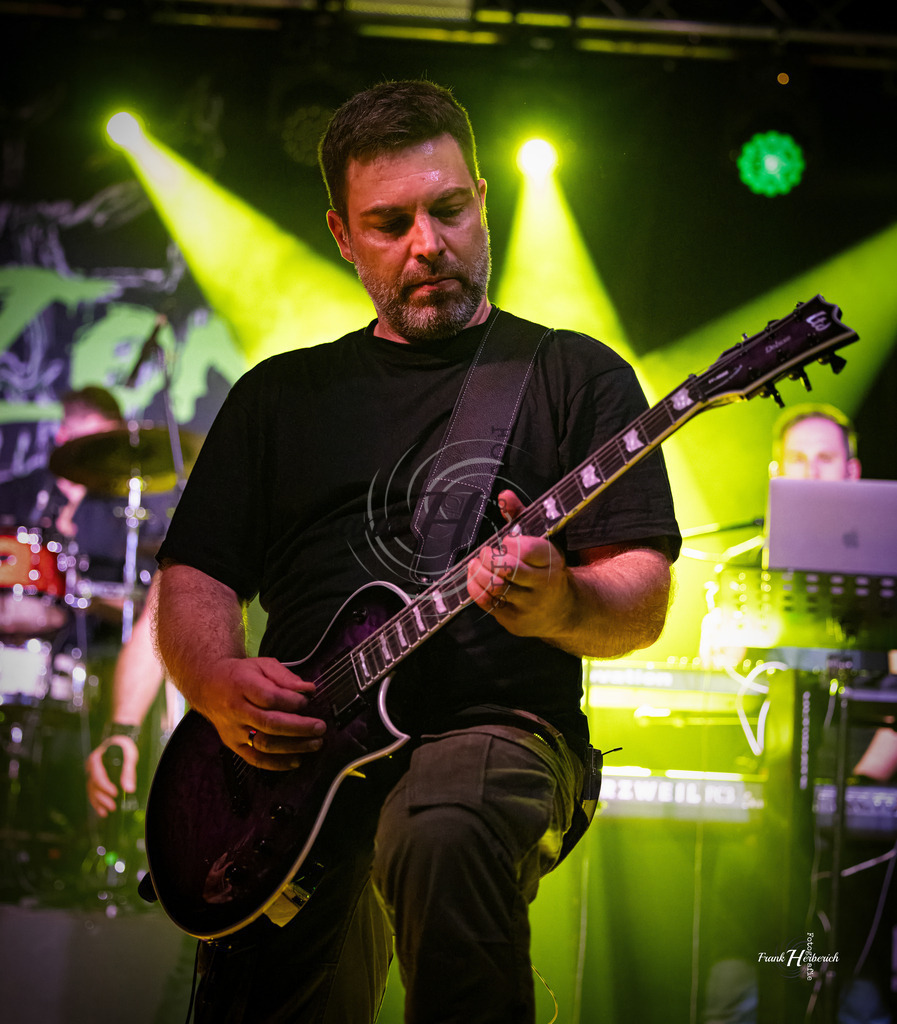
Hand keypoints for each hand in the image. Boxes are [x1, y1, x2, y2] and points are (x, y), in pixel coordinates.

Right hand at [86, 735, 138, 816]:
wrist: (119, 739)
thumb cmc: (125, 746)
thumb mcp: (129, 756)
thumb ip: (128, 772)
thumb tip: (129, 790)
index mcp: (96, 759)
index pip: (98, 776)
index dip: (105, 786)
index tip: (115, 793)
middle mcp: (91, 767)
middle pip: (93, 786)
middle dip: (102, 798)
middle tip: (112, 807)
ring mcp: (92, 773)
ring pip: (92, 790)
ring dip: (98, 802)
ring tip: (106, 813)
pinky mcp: (95, 778)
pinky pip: (93, 791)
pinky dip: (97, 801)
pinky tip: (102, 811)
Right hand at [194, 656, 325, 771]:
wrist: (208, 686)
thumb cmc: (241, 674)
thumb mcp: (262, 665)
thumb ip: (286, 677)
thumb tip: (308, 689)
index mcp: (242, 685)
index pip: (269, 697)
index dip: (292, 701)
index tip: (307, 700)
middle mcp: (236, 709)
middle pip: (269, 723)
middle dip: (299, 727)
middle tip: (320, 727)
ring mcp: (233, 730)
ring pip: (264, 743)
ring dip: (293, 747)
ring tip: (315, 743)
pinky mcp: (233, 745)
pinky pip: (255, 759)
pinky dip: (277, 763)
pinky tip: (296, 760)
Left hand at [467, 489, 574, 637]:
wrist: (564, 610)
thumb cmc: (547, 570)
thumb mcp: (541, 541)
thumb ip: (521, 517)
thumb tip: (504, 496)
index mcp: (552, 562)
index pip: (528, 549)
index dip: (511, 543)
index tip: (505, 541)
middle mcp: (543, 585)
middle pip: (508, 569)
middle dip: (490, 557)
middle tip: (486, 552)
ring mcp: (529, 606)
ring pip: (496, 587)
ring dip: (479, 571)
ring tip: (478, 563)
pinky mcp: (515, 621)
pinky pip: (488, 603)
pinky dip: (475, 587)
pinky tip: (475, 577)